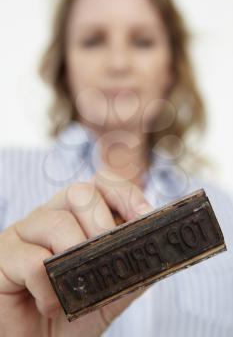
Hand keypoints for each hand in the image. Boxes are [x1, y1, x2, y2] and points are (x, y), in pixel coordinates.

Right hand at [0, 169, 152, 336]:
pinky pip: (33, 260)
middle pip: (80, 192)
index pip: (102, 183)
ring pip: (57, 222)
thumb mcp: (111, 288)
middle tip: (106, 257)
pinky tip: (50, 304)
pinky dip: (49, 288)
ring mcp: (26, 231)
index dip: (125, 193)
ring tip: (76, 289)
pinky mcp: (4, 254)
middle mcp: (51, 215)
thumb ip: (133, 266)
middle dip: (102, 224)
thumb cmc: (72, 310)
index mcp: (78, 216)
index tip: (144, 215)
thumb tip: (159, 247)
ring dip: (75, 259)